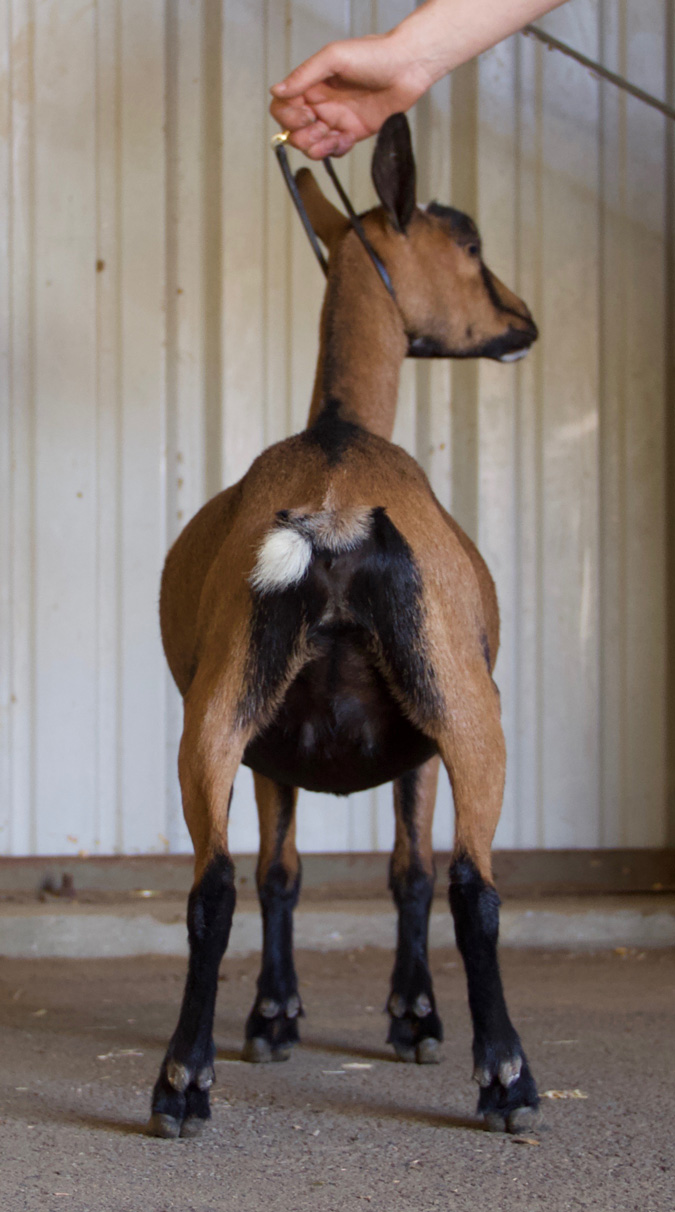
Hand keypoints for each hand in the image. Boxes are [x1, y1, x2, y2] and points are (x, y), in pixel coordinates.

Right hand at [269, 31, 432, 158]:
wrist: (407, 67)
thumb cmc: (374, 54)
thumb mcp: (333, 57)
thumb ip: (304, 75)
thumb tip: (277, 90)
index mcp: (312, 85)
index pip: (282, 107)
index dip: (287, 116)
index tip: (305, 114)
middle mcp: (320, 104)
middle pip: (293, 132)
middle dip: (301, 135)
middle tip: (319, 125)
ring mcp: (336, 120)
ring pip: (310, 146)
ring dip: (317, 147)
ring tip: (333, 136)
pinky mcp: (352, 133)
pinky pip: (334, 151)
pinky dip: (336, 149)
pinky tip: (347, 138)